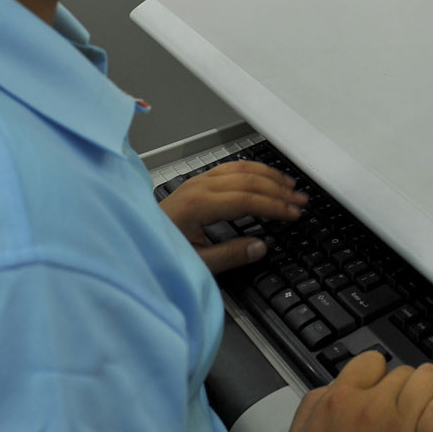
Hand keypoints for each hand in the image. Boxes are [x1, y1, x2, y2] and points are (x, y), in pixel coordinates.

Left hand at [158, 160, 306, 272]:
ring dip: (269, 176)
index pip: (247, 199)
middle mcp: (199, 187)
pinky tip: (264, 177)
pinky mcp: (197, 182)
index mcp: (198, 205)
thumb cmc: (159, 252)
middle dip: (279, 190)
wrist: (133, 243)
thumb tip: (259, 247)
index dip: (274, 206)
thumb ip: (230, 256)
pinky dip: (253, 170)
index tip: (293, 214)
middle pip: (248, 180)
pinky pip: (230, 167)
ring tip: (290, 186)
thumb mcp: (196, 264)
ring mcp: (197, 181)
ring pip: (241, 168)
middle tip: (300, 201)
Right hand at [282, 352, 432, 431]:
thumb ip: (315, 403)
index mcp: (339, 401)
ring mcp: (399, 427)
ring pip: (430, 378)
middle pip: (404, 371)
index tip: (383, 386)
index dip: (380, 373)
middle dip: (408, 385)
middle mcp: (371, 408)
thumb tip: (335, 386)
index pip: (372, 360)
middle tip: (409, 400)